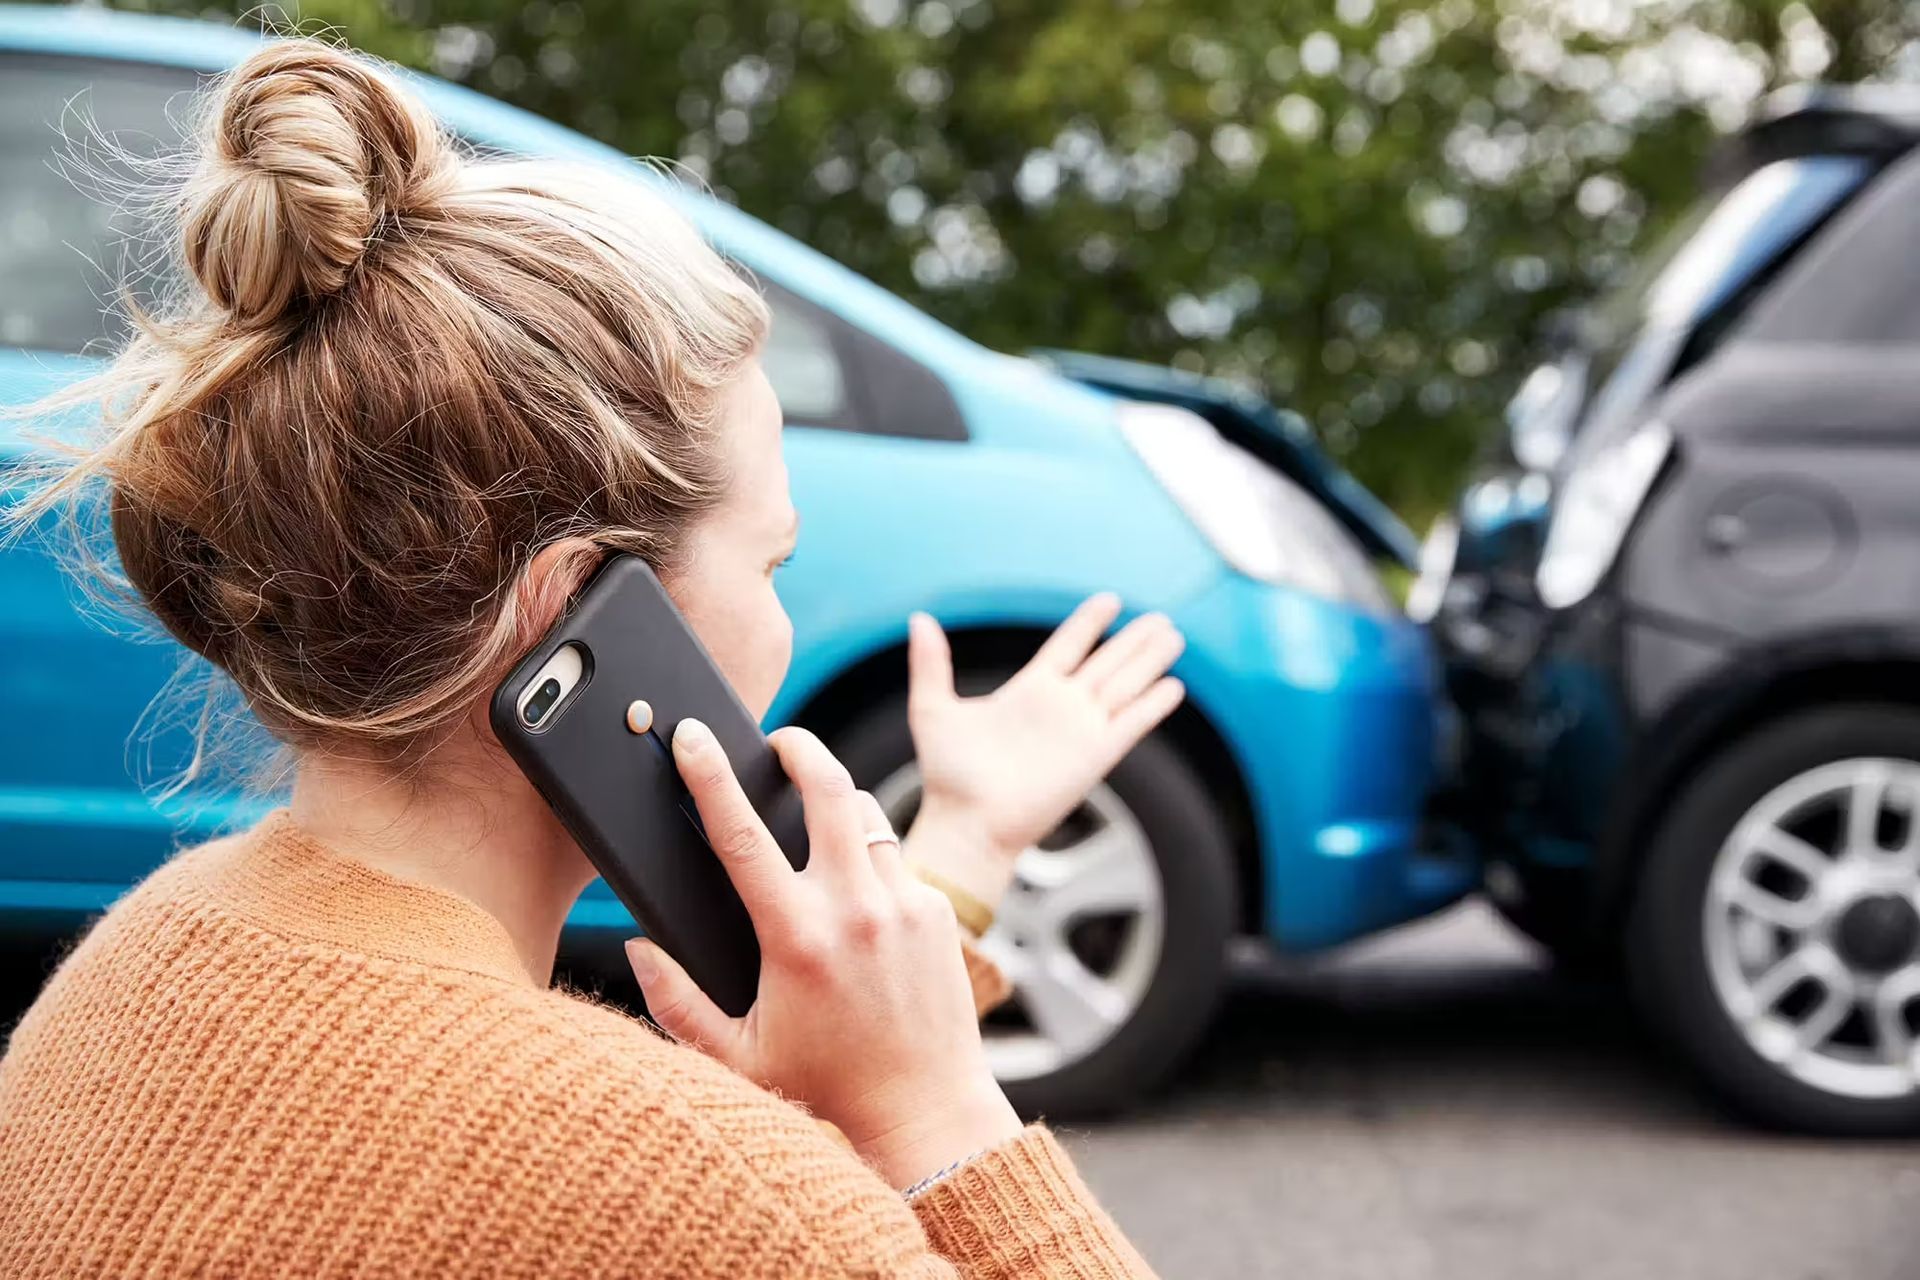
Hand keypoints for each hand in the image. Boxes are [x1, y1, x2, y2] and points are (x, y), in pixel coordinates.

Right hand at [625, 718, 1021, 1190]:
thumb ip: (676, 1002)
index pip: (741, 833)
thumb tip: (637, 946)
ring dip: (837, 802)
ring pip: (866, 814)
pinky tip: (855, 893)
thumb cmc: (825, 1088)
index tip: (693, 736)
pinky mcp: (937, 912)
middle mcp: (855, 910)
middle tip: (776, 742)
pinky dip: (870, 859)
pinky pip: (896, 858)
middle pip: (827, 786)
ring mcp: (903, 905)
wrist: (925, 1114)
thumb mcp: (735, 1056)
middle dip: (797, 746)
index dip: (710, 775)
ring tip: (813, 817)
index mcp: (795, 938)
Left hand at [903, 595, 1184, 905]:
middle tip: (1160, 617)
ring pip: (1125, 686)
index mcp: (1027, 691)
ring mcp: (1080, 731)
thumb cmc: (947, 776)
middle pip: (1107, 663)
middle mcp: (1060, 707)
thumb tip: (920, 618)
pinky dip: (1153, 705)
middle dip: (1134, 640)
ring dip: (1150, 662)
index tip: (1110, 600)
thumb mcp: (933, 709)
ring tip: (1173, 636)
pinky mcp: (1095, 757)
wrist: (967, 824)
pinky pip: (1131, 724)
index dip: (1089, 623)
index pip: (1067, 646)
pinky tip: (1174, 686)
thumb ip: (931, 664)